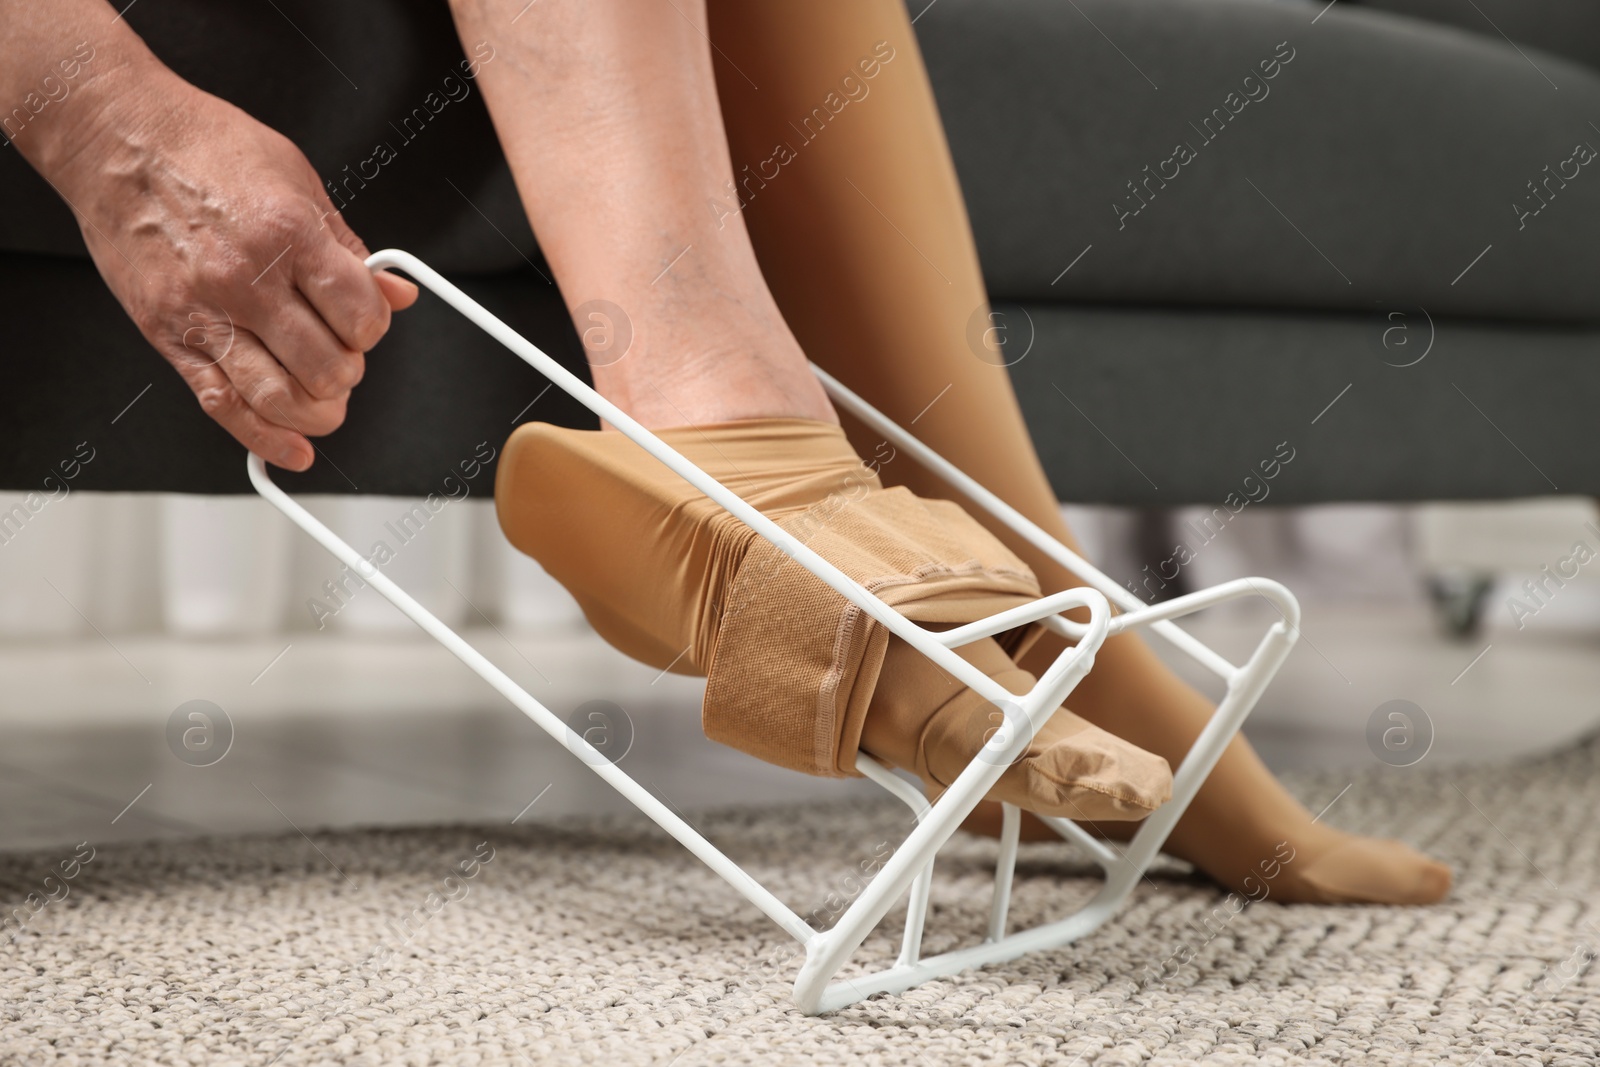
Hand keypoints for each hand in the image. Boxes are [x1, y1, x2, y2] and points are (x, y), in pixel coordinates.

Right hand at [46, 62, 416, 469]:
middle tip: (341, 356)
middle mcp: (247, 279)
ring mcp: (204, 312)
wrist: (117, 138)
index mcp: (289, 235)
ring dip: (317, 412)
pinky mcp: (169, 336)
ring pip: (280, 399)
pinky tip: (292, 452)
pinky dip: (264, 440)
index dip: (374, 329)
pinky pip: (222, 405)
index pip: (361, 317)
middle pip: (327, 368)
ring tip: (323, 399)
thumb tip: (397, 293)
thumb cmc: (206, 149)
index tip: (366, 322)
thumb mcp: (299, 179)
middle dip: (348, 372)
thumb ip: (349, 247)